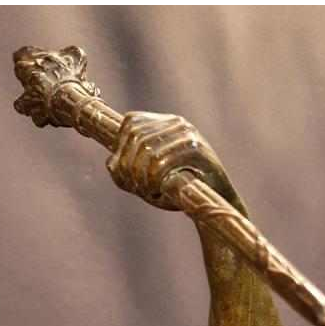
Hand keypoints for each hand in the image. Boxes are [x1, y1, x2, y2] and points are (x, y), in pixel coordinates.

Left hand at [106, 113, 238, 209]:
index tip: (125, 174)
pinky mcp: (196, 150)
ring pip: (147, 150)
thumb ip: (124, 169)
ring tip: (148, 191)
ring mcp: (188, 134)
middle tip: (137, 188)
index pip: (131, 123)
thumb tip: (111, 162)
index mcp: (164, 123)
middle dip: (129, 167)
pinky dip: (152, 180)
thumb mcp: (144, 179)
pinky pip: (161, 162)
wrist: (212, 203)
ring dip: (140, 176)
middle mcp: (177, 123)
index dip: (121, 149)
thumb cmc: (177, 189)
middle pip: (136, 137)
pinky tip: (156, 191)